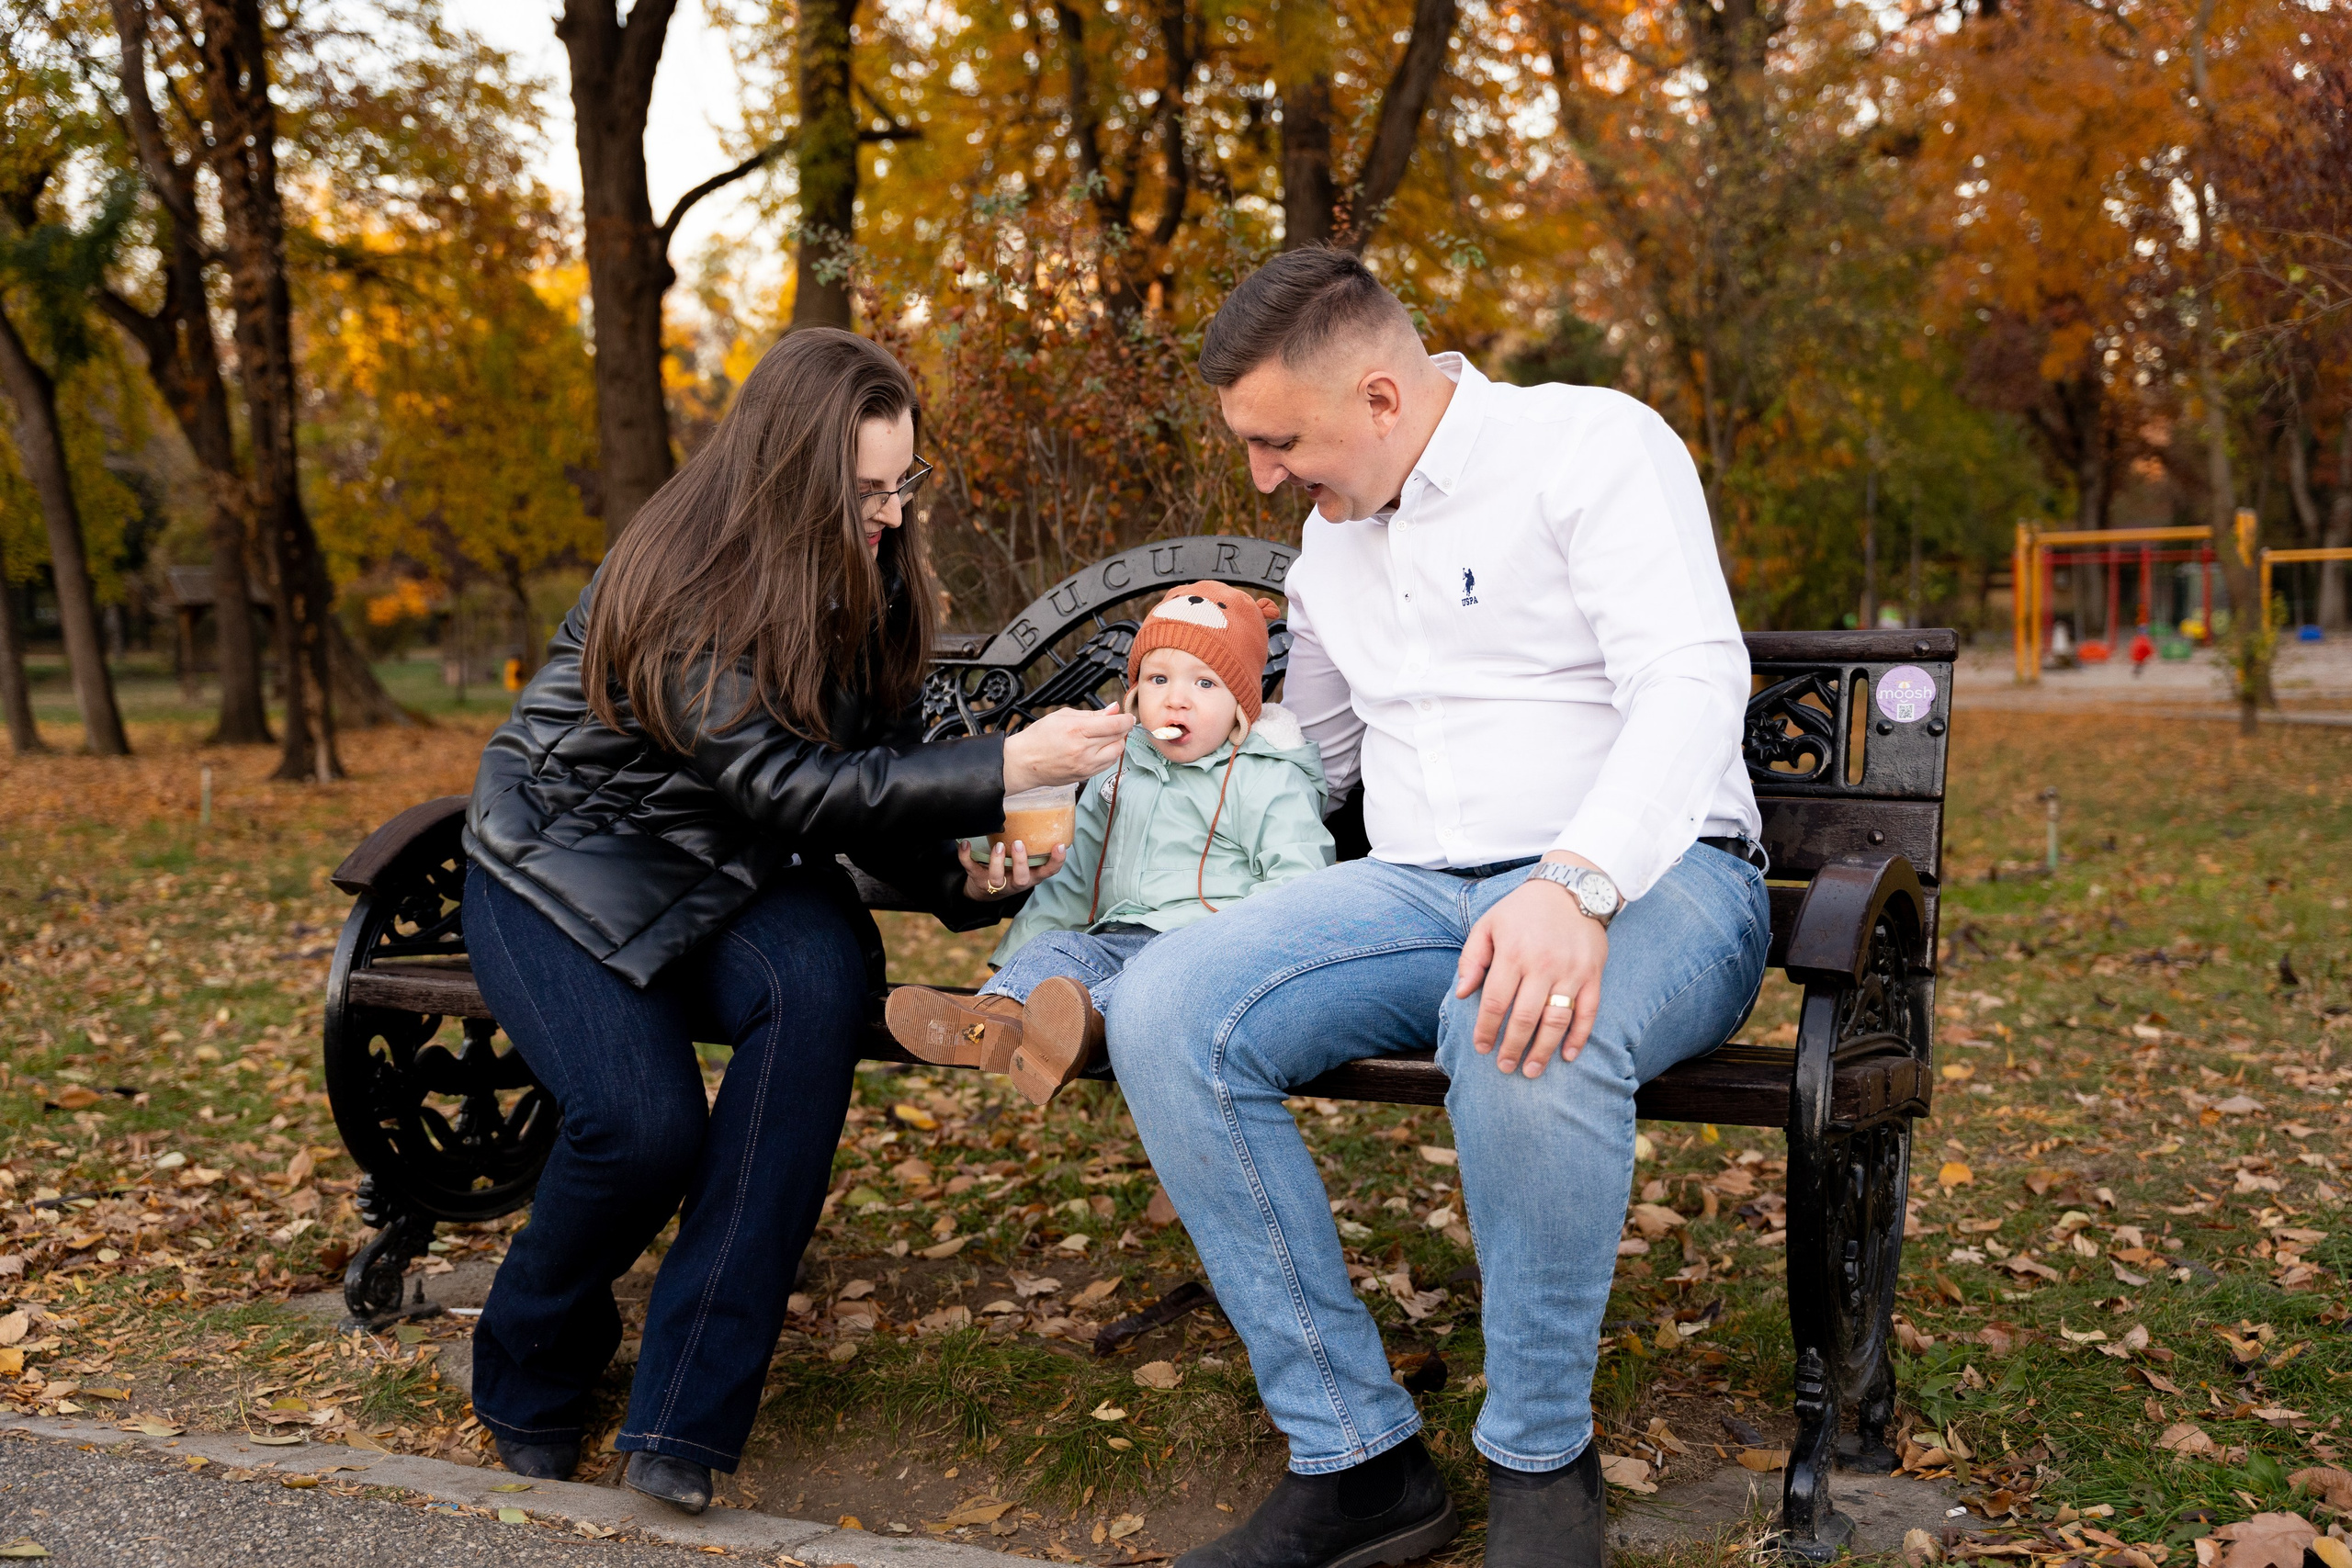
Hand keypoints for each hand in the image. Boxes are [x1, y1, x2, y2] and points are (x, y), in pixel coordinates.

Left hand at [960, 838, 1067, 900]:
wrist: (985, 890)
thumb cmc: (1011, 869)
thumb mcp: (1026, 862)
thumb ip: (1033, 846)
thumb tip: (1042, 811)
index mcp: (1031, 876)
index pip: (1048, 872)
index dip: (1056, 861)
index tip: (1059, 846)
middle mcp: (1015, 882)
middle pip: (1021, 879)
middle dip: (1020, 862)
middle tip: (1018, 844)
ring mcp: (995, 883)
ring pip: (997, 878)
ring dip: (997, 862)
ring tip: (998, 846)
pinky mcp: (977, 879)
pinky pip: (970, 868)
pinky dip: (965, 856)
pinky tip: (965, 843)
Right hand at [1003, 707, 1132, 792]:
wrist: (1024, 762)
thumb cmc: (1039, 737)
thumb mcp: (1063, 716)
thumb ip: (1092, 713)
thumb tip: (1114, 709)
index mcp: (1077, 730)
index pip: (1114, 725)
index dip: (1126, 720)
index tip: (1128, 717)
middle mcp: (1083, 750)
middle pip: (1118, 739)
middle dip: (1122, 730)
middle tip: (1116, 725)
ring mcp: (1085, 766)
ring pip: (1116, 753)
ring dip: (1116, 743)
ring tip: (1105, 737)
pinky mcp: (1085, 776)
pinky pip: (1108, 765)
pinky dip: (1109, 755)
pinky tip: (1099, 749)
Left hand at [1454, 853, 1610, 1078]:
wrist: (1572, 887)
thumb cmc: (1523, 909)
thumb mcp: (1488, 924)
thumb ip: (1472, 959)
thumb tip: (1463, 993)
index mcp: (1513, 954)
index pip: (1496, 1002)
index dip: (1486, 1029)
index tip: (1480, 1047)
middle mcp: (1543, 965)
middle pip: (1524, 1018)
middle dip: (1512, 1048)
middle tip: (1504, 1067)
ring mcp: (1571, 971)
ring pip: (1556, 1021)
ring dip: (1543, 1051)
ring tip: (1531, 1070)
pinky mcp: (1593, 975)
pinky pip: (1588, 1012)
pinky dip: (1579, 1037)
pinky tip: (1568, 1056)